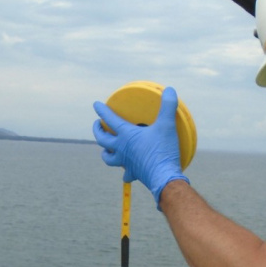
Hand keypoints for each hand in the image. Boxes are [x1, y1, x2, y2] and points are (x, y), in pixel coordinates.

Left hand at [92, 86, 188, 207]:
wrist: (164, 176)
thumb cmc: (163, 150)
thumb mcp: (167, 125)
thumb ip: (168, 106)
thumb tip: (170, 90)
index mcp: (127, 135)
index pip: (110, 119)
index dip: (102, 111)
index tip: (96, 105)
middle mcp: (122, 148)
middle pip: (102, 139)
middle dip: (98, 130)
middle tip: (97, 125)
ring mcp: (126, 162)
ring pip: (108, 158)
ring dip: (105, 152)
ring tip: (106, 148)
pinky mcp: (133, 173)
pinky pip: (126, 174)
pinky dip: (125, 172)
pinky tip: (126, 171)